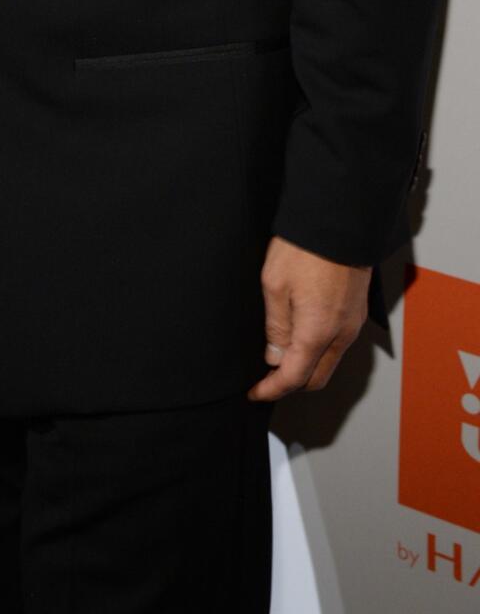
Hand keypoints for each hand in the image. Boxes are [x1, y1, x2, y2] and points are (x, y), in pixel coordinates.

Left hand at [248, 235, 370, 401]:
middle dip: (290, 384)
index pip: (294, 378)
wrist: (339, 220)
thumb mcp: (274, 286)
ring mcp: (353, 324)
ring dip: (305, 367)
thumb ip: (275, 327)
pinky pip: (337, 344)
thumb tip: (275, 357)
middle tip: (265, 379)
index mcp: (318, 333)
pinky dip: (318, 350)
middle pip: (316, 378)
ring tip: (278, 358)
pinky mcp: (357, 311)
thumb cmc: (305, 248)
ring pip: (329, 361)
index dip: (272, 390)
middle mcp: (341, 334)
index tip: (255, 393)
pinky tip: (300, 338)